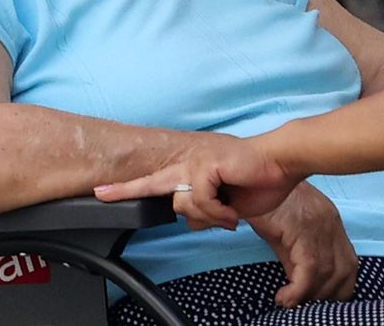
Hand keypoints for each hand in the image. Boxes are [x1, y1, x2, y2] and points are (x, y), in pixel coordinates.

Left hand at [94, 134, 299, 229]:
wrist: (281, 163)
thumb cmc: (261, 180)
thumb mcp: (229, 205)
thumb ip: (207, 211)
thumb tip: (194, 221)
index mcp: (195, 170)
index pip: (155, 181)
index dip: (128, 188)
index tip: (102, 191)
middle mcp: (190, 164)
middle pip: (154, 184)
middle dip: (127, 190)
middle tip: (102, 193)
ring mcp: (196, 163)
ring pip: (183, 204)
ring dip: (209, 216)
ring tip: (230, 212)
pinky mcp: (205, 166)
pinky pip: (201, 202)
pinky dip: (219, 213)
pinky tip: (233, 212)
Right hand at [248, 183, 357, 305]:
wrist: (252, 176)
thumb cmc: (264, 201)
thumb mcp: (285, 233)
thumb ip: (296, 257)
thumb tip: (300, 285)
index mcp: (331, 222)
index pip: (350, 264)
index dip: (339, 287)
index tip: (321, 299)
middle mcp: (331, 225)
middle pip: (345, 272)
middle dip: (327, 296)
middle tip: (304, 305)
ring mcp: (319, 228)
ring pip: (328, 276)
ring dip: (310, 297)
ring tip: (290, 303)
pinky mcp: (302, 233)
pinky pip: (310, 272)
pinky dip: (298, 292)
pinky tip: (284, 297)